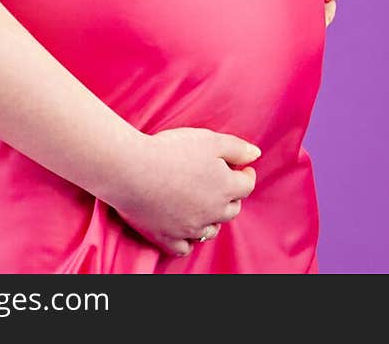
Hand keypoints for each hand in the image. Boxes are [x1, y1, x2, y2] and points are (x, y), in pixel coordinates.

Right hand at [109, 128, 260, 258]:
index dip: (246, 174)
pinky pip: (184, 248)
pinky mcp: (167, 238)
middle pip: (231, 210)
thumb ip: (236, 147)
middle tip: (221, 183)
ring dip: (212, 219)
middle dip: (231, 196)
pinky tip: (186, 229)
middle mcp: (211, 212)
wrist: (132, 170)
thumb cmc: (171, 150)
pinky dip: (188, 240)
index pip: (246, 185)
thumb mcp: (209, 139)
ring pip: (211, 231)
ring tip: (204, 205)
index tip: (242, 168)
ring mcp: (189, 229)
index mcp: (224, 187)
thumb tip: (256, 154)